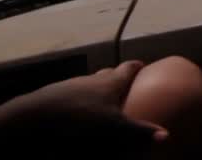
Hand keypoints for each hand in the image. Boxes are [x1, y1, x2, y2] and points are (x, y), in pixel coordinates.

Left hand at [0, 60, 166, 157]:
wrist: (35, 116)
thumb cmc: (80, 118)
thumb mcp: (113, 127)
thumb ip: (139, 131)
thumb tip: (166, 136)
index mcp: (110, 82)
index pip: (128, 68)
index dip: (136, 66)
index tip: (143, 65)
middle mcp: (92, 79)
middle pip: (107, 74)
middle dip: (116, 77)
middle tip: (125, 84)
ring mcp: (71, 86)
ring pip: (88, 84)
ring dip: (96, 90)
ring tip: (102, 101)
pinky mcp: (54, 96)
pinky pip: (72, 95)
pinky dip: (79, 101)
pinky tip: (77, 114)